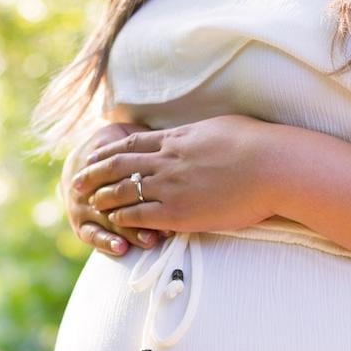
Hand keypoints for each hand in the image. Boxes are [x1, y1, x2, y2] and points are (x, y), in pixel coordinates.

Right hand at [59, 121, 167, 255]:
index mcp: (101, 160)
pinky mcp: (80, 224)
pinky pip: (91, 235)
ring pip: (107, 219)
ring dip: (129, 230)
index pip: (119, 170)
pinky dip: (106, 242)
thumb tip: (158, 134)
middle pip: (115, 198)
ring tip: (149, 240)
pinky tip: (122, 249)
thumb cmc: (113, 147)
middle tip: (167, 222)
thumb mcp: (121, 133)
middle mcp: (88, 184)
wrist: (79, 162)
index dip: (142, 181)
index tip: (168, 192)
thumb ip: (136, 136)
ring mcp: (81, 205)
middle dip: (141, 210)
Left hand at [72, 114, 278, 234]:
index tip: (94, 156)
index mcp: (177, 138)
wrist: (273, 167)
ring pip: (123, 191)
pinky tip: (114, 222)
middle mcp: (167, 160)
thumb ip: (202, 135)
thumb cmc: (259, 146)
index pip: (131, 144)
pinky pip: (140, 215)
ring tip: (90, 204)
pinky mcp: (179, 212)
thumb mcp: (223, 128)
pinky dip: (123, 218)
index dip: (108, 152)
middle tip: (76, 182)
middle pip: (118, 165)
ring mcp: (171, 186)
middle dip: (93, 174)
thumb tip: (199, 134)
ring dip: (103, 198)